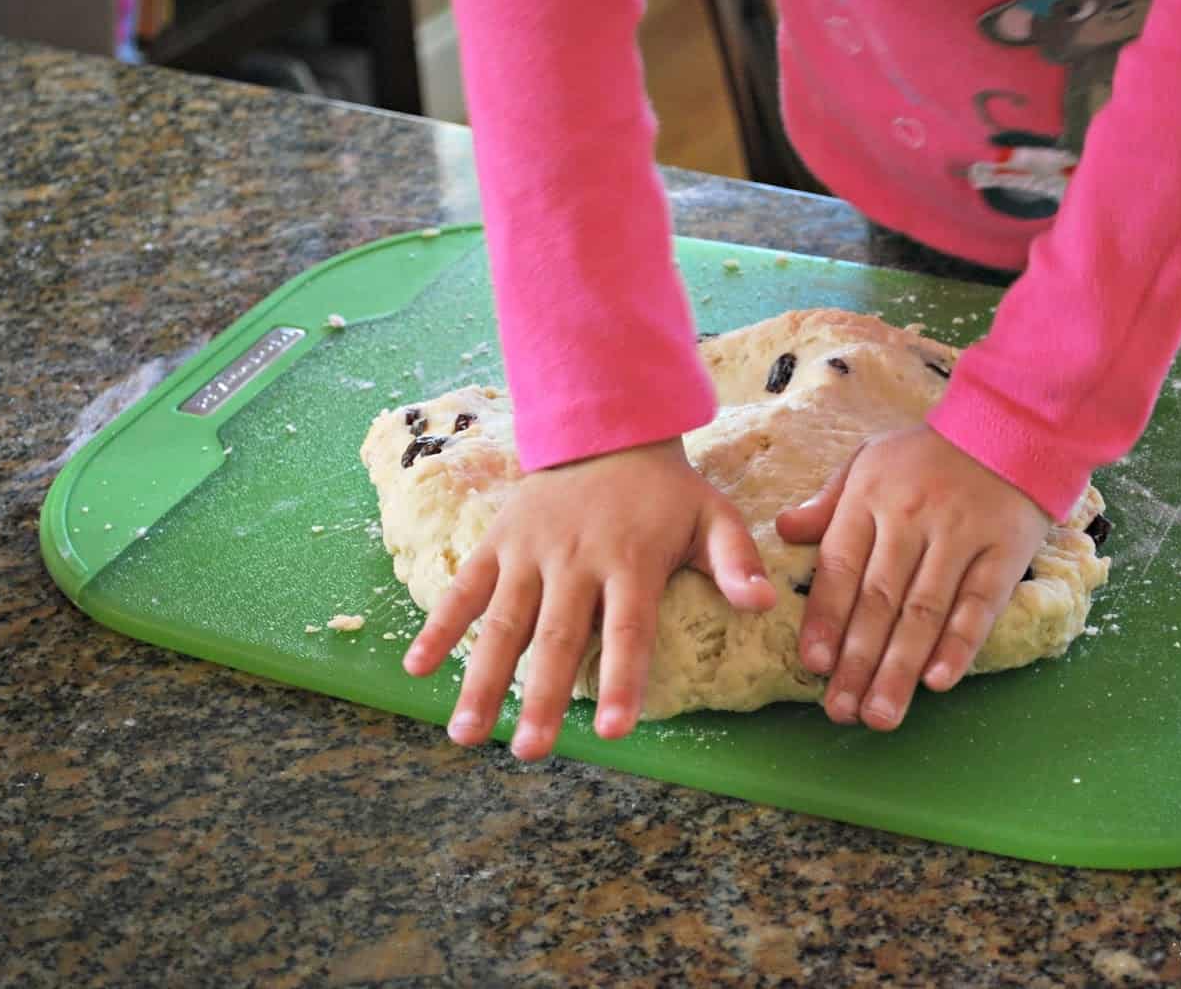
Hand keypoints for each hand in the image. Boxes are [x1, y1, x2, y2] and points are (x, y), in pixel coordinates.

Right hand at [404, 436, 775, 759]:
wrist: (603, 428)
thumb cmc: (664, 491)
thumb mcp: (712, 514)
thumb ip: (736, 561)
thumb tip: (764, 604)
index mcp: (631, 559)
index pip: (628, 629)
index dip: (620, 680)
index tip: (613, 732)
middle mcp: (575, 559)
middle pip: (556, 637)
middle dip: (541, 696)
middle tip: (529, 752)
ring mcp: (530, 552)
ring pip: (503, 622)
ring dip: (482, 679)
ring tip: (466, 735)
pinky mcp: (497, 543)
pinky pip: (463, 589)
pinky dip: (439, 627)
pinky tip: (417, 671)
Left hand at [775, 425, 1049, 730]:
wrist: (1010, 426)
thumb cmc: (927, 455)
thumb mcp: (869, 462)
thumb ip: (829, 503)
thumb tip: (785, 532)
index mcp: (869, 498)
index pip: (839, 567)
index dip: (826, 619)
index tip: (814, 665)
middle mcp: (910, 518)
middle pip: (878, 600)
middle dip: (857, 661)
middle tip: (841, 711)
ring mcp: (959, 535)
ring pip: (924, 611)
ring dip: (899, 668)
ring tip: (880, 714)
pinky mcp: (1004, 550)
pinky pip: (978, 604)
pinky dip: (958, 644)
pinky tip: (938, 681)